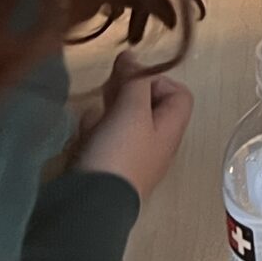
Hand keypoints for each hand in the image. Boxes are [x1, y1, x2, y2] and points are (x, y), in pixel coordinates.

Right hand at [74, 52, 193, 200]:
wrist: (91, 204)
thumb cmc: (120, 152)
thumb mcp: (131, 110)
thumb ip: (135, 81)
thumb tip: (132, 56)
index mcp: (170, 128)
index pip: (178, 94)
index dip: (158, 80)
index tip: (133, 80)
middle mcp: (155, 142)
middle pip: (148, 106)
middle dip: (126, 93)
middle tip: (107, 89)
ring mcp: (131, 157)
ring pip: (122, 122)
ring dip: (107, 112)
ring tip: (95, 116)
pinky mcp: (108, 168)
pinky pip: (104, 140)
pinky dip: (95, 132)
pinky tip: (84, 135)